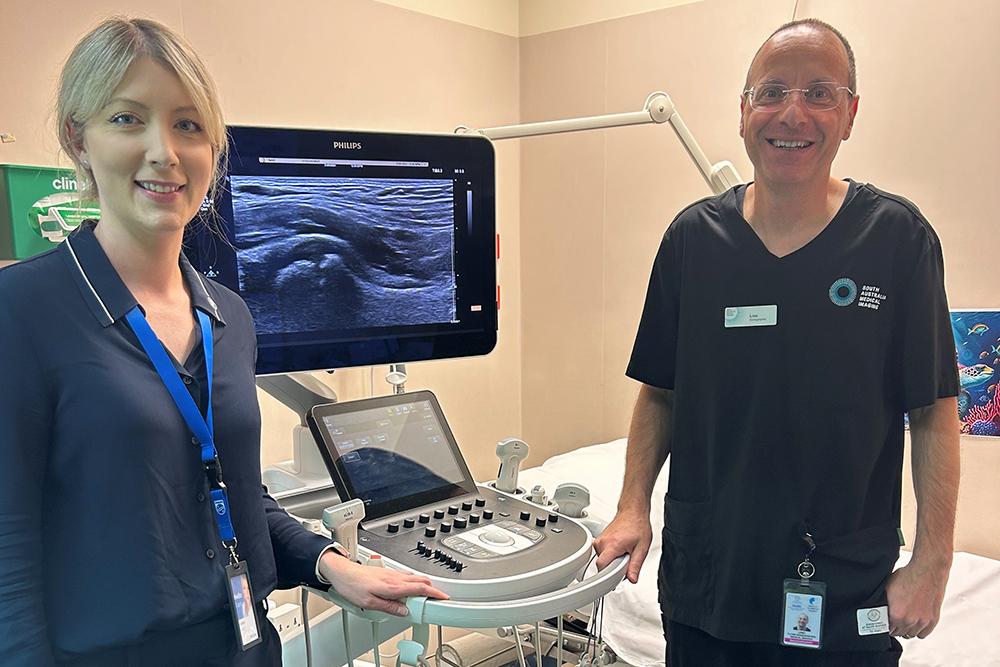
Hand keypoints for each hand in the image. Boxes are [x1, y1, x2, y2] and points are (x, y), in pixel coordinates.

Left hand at [319, 552, 448, 615]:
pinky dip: (414, 581)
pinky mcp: (387, 572)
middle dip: (432, 589)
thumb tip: (404, 611)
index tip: (444, 597)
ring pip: (414, 577)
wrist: (341, 572)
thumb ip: (389, 607)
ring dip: (423, 584)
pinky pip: (406, 575)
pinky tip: (409, 587)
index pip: (420, 588)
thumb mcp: (369, 603)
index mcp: (393, 586)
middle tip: (437, 598)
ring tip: (426, 595)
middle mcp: (395, 577)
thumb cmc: (352, 586)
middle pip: (421, 580)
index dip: (434, 593)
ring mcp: (392, 573)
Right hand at [592, 509, 651, 583]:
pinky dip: (610, 554)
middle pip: (602, 564)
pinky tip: (619, 549)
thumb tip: (632, 578)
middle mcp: (603, 542)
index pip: (601, 566)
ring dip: (612, 560)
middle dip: (614, 568)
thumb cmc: (638, 525)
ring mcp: (600, 540)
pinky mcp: (599, 539)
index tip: (615, 580)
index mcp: (612, 544)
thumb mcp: (642, 548)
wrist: (633, 512)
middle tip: (626, 560)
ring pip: (602, 559)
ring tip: (624, 552)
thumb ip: (636, 565)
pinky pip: (602, 553)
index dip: (608, 576)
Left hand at [886, 558, 948, 638]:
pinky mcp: (933, 620)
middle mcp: (909, 620)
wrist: (927, 570)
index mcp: (896, 614)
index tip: (885, 622)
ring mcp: (922, 621)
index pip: (886, 630)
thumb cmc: (907, 576)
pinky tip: (915, 622)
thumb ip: (884, 604)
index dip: (884, 625)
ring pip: (910, 635)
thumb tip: (877, 612)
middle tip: (894, 619)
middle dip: (895, 627)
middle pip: (898, 633)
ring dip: (906, 629)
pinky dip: (918, 630)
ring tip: (904, 620)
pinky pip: (923, 634)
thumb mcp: (887, 588)